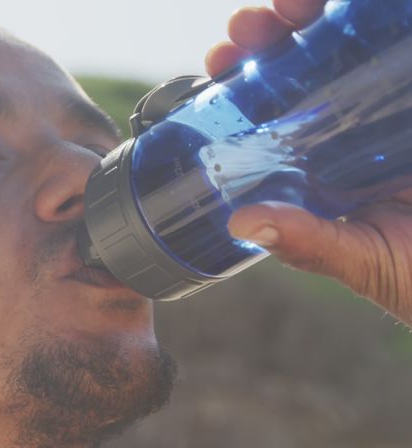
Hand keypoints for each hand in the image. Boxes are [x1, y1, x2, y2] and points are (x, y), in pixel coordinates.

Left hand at [205, 0, 411, 325]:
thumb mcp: (360, 257)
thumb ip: (308, 242)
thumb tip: (240, 223)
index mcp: (314, 160)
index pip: (264, 107)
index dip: (238, 78)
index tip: (219, 61)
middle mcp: (347, 124)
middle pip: (298, 61)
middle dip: (270, 33)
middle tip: (254, 24)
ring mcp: (390, 105)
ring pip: (348, 40)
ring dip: (316, 14)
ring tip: (294, 3)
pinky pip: (402, 41)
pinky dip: (386, 15)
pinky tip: (369, 6)